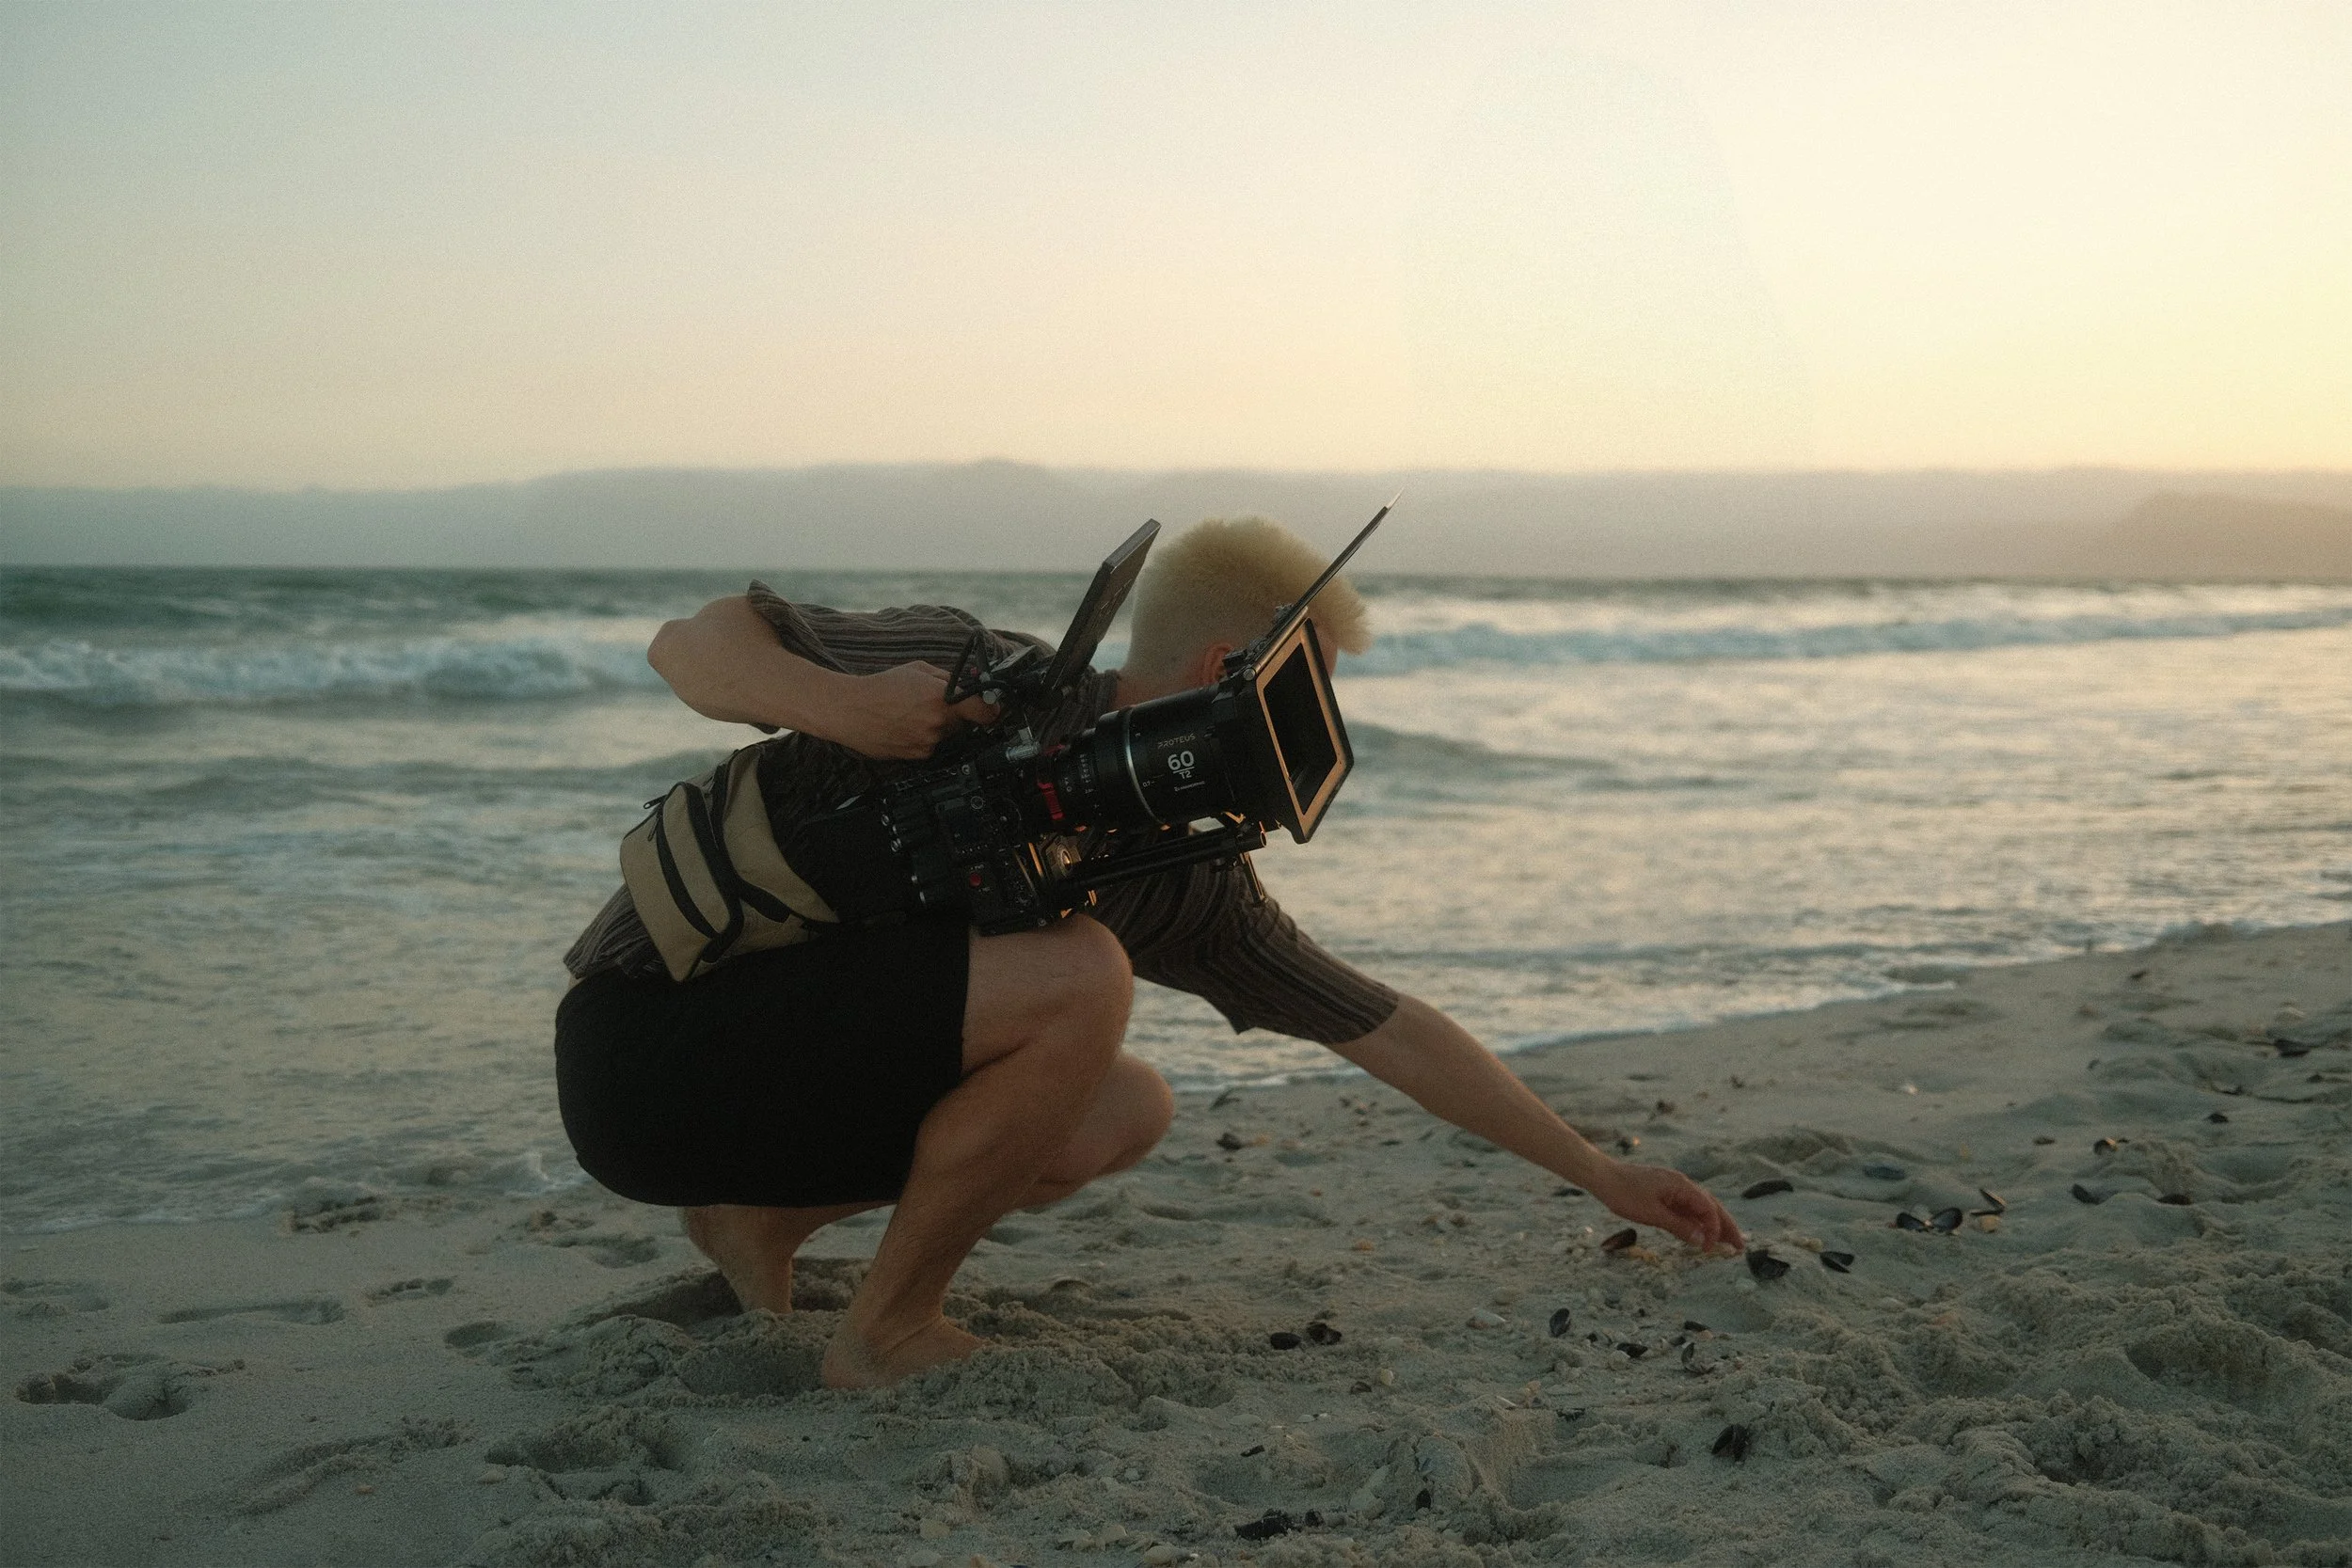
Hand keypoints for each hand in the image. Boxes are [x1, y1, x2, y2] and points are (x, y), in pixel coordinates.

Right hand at [832, 661, 998, 759]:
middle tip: (932, 703)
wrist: (849, 710)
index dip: (991, 709)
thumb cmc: (879, 687)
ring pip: (944, 736)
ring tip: (910, 714)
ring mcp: (926, 744)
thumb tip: (970, 682)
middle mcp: (937, 725)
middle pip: (962, 723)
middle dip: (954, 713)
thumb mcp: (918, 670)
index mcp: (941, 700)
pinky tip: (903, 726)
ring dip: (935, 726)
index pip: (985, 711)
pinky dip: (921, 737)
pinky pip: (929, 746)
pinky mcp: (915, 757)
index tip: (991, 707)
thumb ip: (947, 677)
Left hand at [1589, 1162, 1743, 1253]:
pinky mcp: (1664, 1194)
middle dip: (1726, 1226)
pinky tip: (1699, 1234)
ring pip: (1700, 1208)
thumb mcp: (1652, 1214)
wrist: (1602, 1176)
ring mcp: (1673, 1189)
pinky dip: (1696, 1222)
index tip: (1711, 1248)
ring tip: (1725, 1243)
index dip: (1715, 1229)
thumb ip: (1679, 1226)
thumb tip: (1702, 1240)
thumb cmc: (1624, 1193)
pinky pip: (1686, 1209)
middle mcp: (1682, 1185)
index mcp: (1682, 1186)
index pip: (1708, 1208)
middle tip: (1739, 1246)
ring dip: (1713, 1225)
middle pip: (1711, 1206)